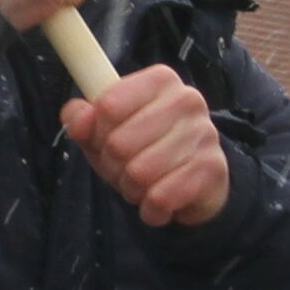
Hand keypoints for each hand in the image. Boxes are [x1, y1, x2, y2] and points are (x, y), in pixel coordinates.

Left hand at [66, 66, 230, 227]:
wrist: (197, 182)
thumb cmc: (146, 149)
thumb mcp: (107, 132)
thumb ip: (83, 120)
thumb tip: (77, 119)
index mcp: (160, 80)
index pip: (107, 106)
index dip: (96, 132)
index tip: (105, 139)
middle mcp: (186, 99)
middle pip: (119, 143)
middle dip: (113, 167)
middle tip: (125, 169)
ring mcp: (203, 133)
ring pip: (139, 173)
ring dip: (131, 189)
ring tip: (143, 184)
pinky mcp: (212, 169)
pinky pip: (160, 197)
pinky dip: (150, 209)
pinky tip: (158, 202)